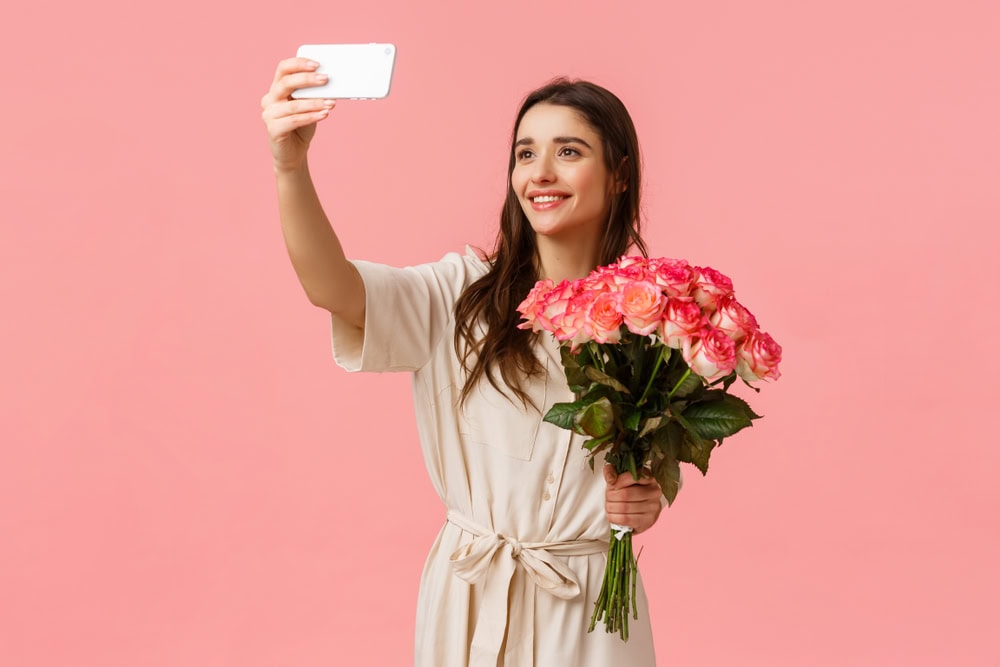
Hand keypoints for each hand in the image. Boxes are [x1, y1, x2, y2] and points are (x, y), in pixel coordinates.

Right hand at [261, 57, 336, 171]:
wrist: (293, 153)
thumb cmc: (302, 127)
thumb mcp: (309, 107)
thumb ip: (313, 94)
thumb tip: (330, 82)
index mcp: (276, 89)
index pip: (283, 69)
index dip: (298, 63)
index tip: (316, 64)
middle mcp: (269, 99)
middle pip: (286, 83)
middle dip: (307, 80)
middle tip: (325, 79)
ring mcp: (269, 115)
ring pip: (293, 105)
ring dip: (314, 102)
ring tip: (331, 103)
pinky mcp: (273, 130)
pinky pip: (294, 120)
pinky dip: (311, 117)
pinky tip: (324, 114)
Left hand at [604, 464, 662, 534]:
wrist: (639, 510)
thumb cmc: (628, 490)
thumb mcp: (619, 476)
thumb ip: (612, 471)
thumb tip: (611, 479)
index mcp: (649, 478)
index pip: (632, 477)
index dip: (618, 481)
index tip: (611, 485)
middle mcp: (655, 492)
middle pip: (626, 494)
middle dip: (611, 496)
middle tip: (608, 497)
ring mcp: (653, 508)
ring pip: (624, 508)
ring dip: (611, 507)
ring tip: (609, 506)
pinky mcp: (648, 521)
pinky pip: (626, 519)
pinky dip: (614, 517)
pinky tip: (612, 515)